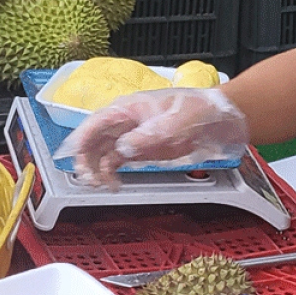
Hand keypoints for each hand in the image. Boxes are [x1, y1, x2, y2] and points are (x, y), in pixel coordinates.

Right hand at [53, 87, 248, 188]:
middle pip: (94, 139)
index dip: (81, 140)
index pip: (95, 123)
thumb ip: (149, 135)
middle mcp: (125, 121)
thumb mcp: (176, 121)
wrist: (220, 117)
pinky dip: (111, 174)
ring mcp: (133, 135)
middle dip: (85, 159)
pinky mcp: (142, 149)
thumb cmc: (199, 109)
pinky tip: (114, 186)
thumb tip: (123, 148)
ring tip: (101, 186)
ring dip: (96, 169)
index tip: (75, 158)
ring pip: (103, 152)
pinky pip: (117, 161)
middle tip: (88, 180)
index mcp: (129, 108)